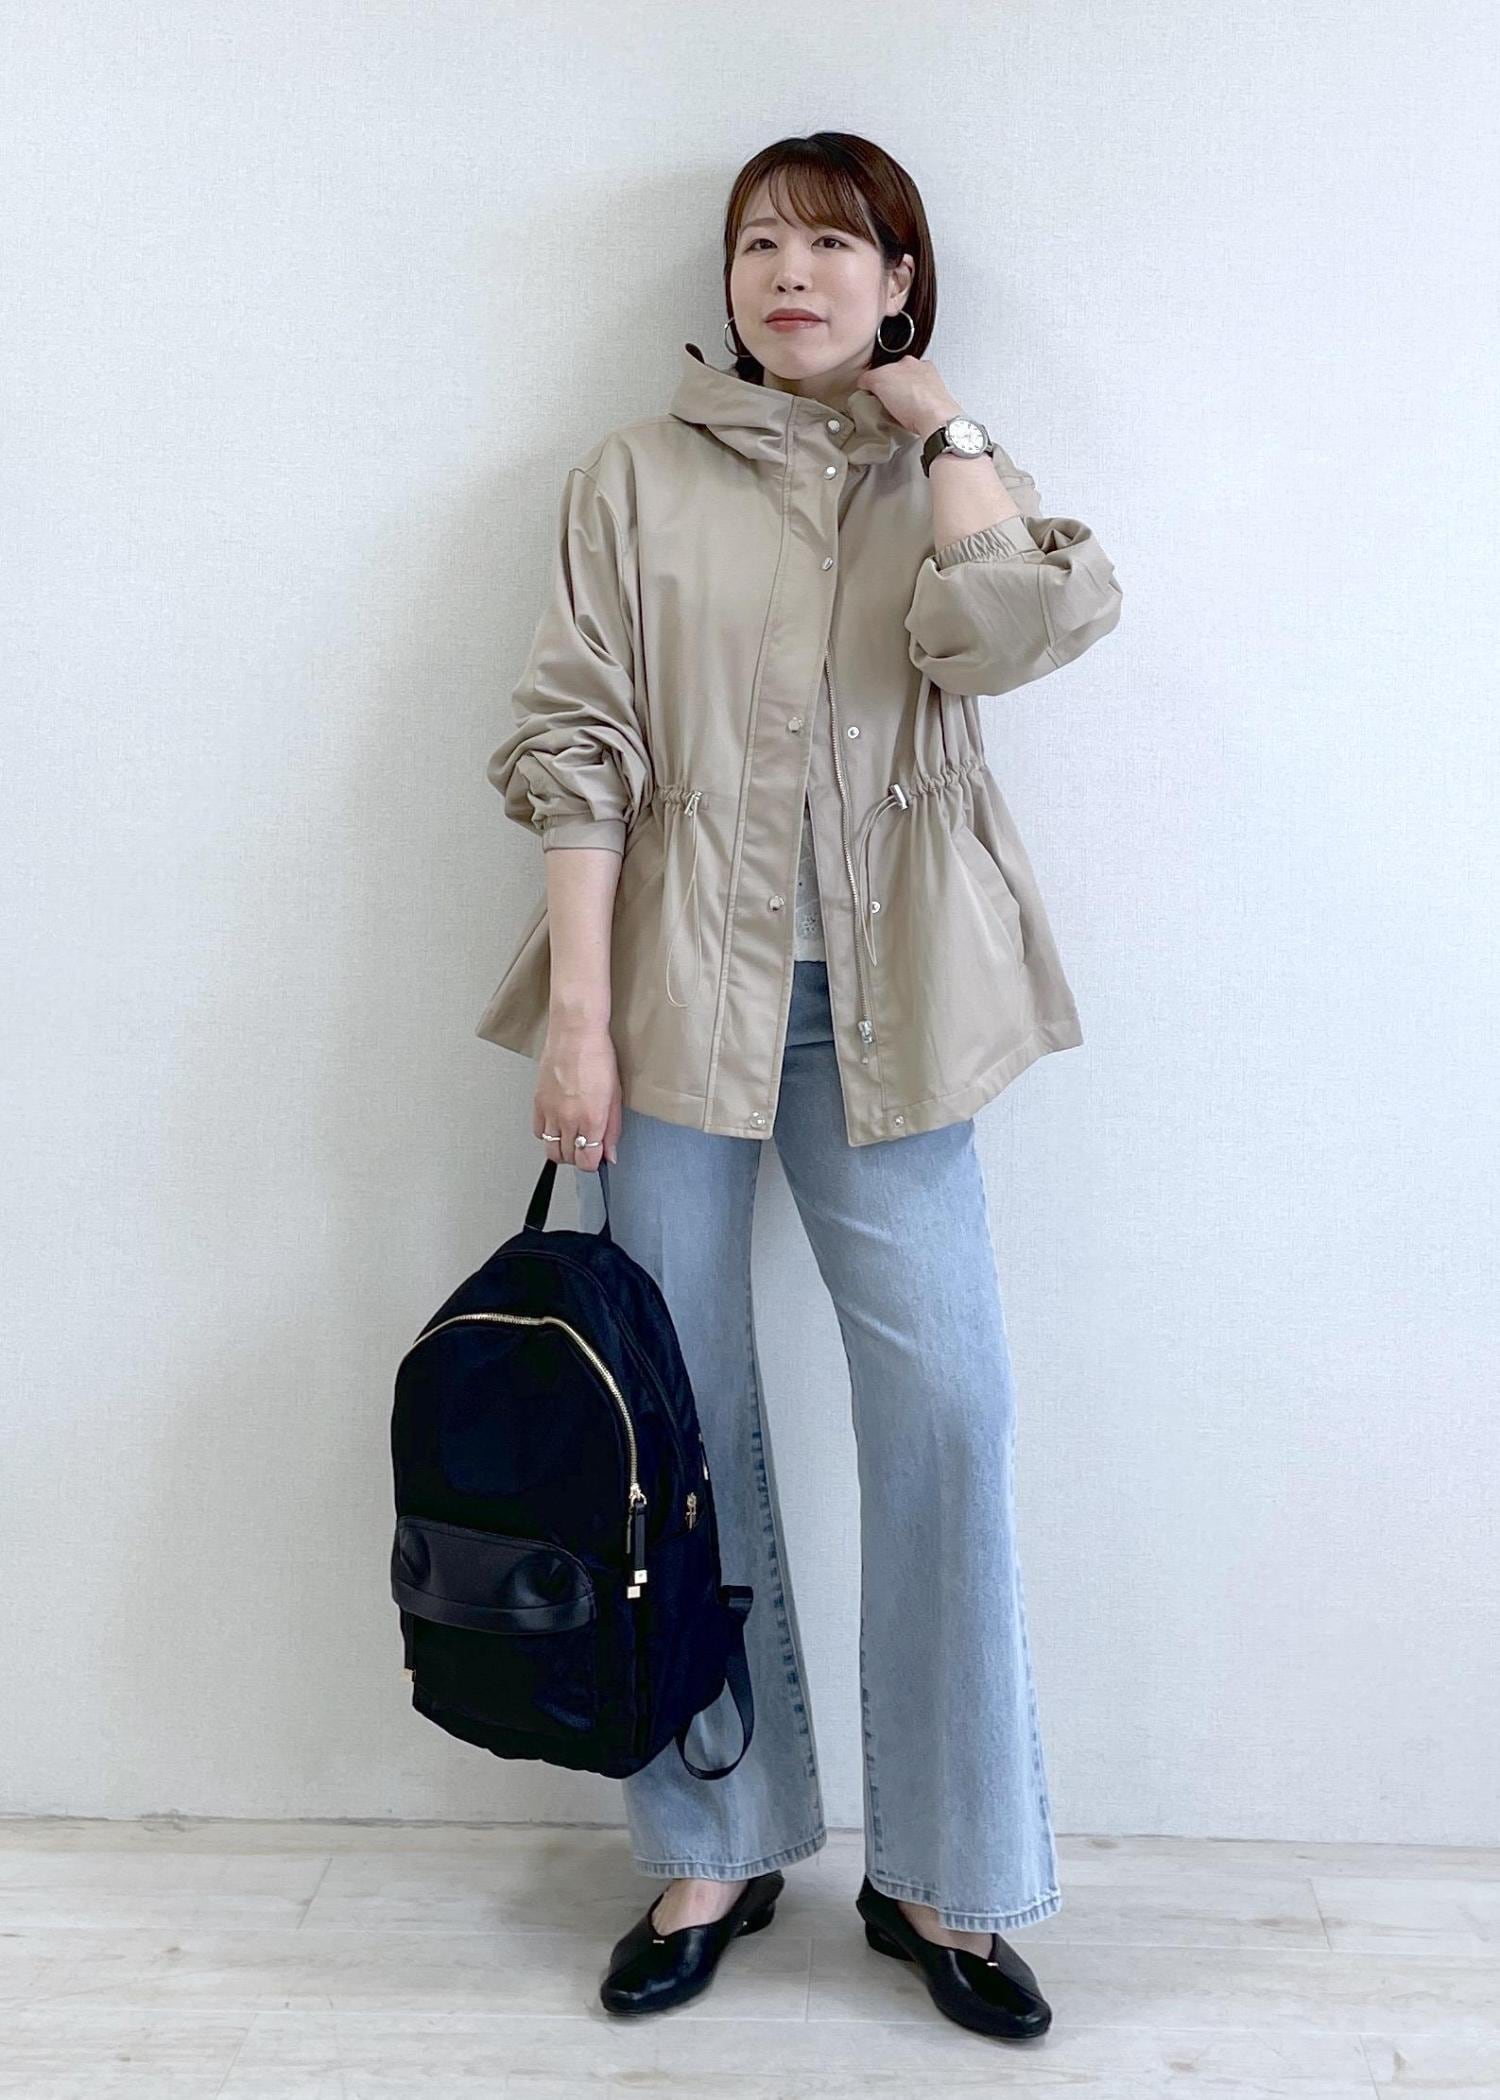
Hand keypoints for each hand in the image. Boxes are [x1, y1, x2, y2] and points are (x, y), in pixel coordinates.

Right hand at [535, 1018, 621, 1171]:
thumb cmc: (598, 1057)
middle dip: (579, 1158)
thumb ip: (612, 1129)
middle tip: (587, 1147)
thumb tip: (610, 1153)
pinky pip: (538, 1133)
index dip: (594, 1164)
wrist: (575, 1033)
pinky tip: (559, 1125)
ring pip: (551, 1150)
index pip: (588, 1161)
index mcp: (592, 1119)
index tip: (597, 1158)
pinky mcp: (537, 1103)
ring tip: (573, 1138)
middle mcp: (569, 1119)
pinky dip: (548, 1135)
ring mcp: (551, 1113)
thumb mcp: (615, 1096)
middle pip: (569, 1159)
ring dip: (563, 1150)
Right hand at [851, 354, 963, 438]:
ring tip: (896, 413)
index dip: (876, 381)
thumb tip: (864, 381)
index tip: (872, 392)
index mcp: (910, 360)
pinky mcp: (937, 405)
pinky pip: (919, 408)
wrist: (936, 419)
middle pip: (899, 378)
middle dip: (891, 390)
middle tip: (883, 403)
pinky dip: (913, 413)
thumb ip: (868, 377)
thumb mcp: (878, 380)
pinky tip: (909, 419)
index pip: (886, 367)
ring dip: (903, 401)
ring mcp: (932, 386)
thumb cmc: (914, 399)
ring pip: (911, 392)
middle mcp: (923, 370)